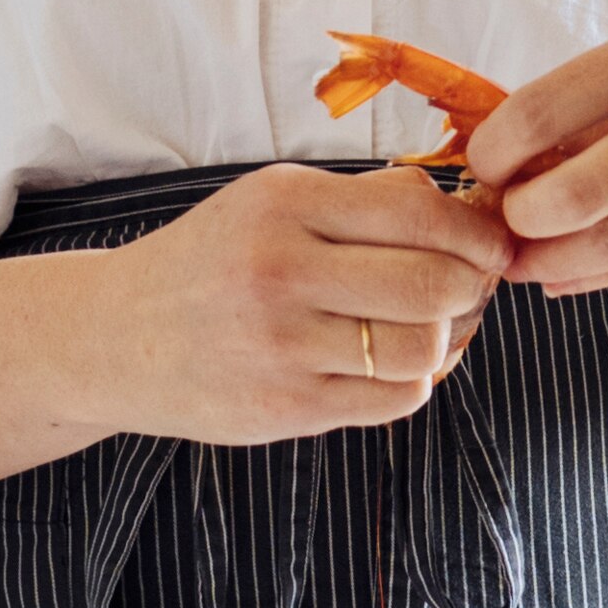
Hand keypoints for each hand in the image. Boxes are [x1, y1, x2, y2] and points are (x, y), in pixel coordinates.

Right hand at [75, 163, 515, 444]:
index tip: (492, 241)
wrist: (115, 336)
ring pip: (422, 348)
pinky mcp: (284, 409)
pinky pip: (395, 399)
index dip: (476, 231)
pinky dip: (413, 380)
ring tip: (433, 325)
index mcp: (285, 204)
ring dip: (447, 338)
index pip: (420, 212)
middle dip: (472, 285)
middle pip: (434, 284)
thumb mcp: (269, 201)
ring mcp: (281, 347)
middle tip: (470, 285)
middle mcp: (281, 271)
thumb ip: (364, 199)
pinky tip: (392, 362)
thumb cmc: (212, 260)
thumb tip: (466, 205)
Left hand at [464, 0, 607, 324]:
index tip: (486, 165)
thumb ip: (607, 92)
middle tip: (502, 221)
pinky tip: (574, 273)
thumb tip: (517, 157)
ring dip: (554, 260)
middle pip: (569, 195)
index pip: (539, 112)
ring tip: (526, 258)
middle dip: (517, 221)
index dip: (494, 154)